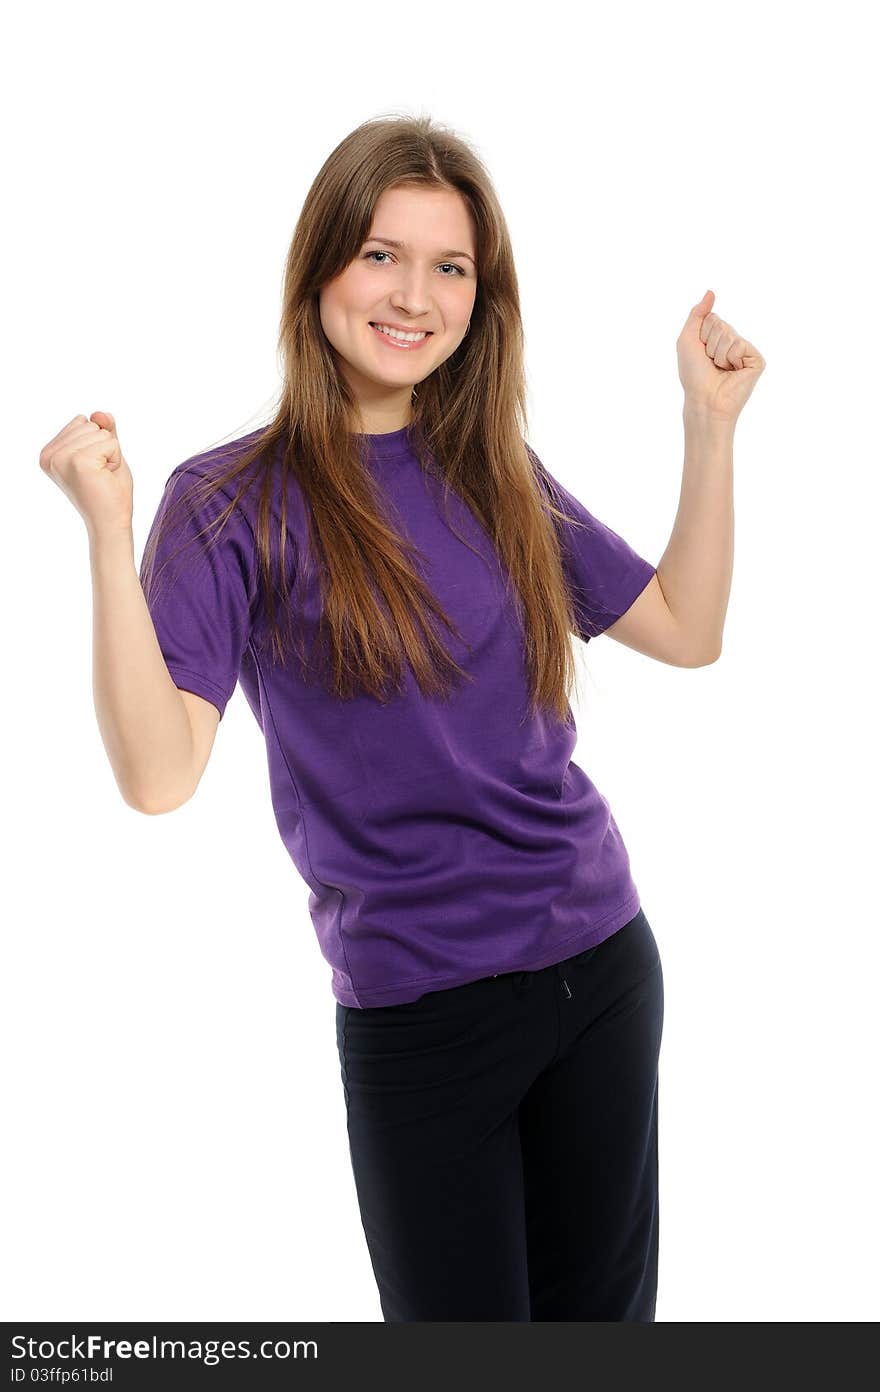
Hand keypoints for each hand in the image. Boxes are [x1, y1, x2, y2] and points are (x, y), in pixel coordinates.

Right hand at [39, 411, 133, 540]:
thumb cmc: (109, 493)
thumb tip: (100, 412)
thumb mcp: (106, 454)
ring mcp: (62, 458)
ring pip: (101, 432)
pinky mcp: (78, 461)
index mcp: (50, 453)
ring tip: (102, 477)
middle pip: (91, 424)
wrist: (110, 523)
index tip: (93, 470)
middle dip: (105, 449)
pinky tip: (106, 478)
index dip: (99, 445)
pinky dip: (116, 459)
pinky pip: (111, 442)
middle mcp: (51, 455)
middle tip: (100, 475)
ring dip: (111, 455)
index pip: (83, 422)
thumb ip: (103, 431)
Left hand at [677, 290, 765, 424]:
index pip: (711, 318)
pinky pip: (740, 345)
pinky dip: (731, 358)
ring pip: (729, 334)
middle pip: (720, 324)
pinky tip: (732, 371)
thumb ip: (697, 314)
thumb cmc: (693, 374)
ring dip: (718, 353)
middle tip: (710, 363)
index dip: (701, 336)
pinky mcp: (756, 360)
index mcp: (718, 337)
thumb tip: (710, 292)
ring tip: (720, 369)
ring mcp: (745, 351)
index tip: (701, 354)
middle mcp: (733, 342)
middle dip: (710, 344)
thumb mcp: (688, 340)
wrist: (704, 398)